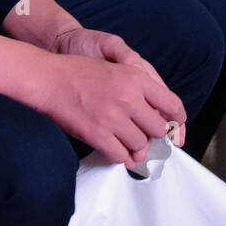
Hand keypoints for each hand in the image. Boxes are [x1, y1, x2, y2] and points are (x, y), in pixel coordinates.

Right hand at [29, 53, 187, 165]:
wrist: (49, 79)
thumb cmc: (81, 73)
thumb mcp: (117, 70)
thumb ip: (140, 90)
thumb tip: (159, 119)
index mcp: (136, 78)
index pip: (172, 106)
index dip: (176, 121)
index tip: (171, 128)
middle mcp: (128, 98)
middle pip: (158, 130)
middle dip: (152, 134)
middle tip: (141, 133)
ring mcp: (113, 118)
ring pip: (141, 145)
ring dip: (134, 146)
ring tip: (123, 138)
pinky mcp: (97, 135)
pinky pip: (121, 155)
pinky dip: (121, 155)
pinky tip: (114, 147)